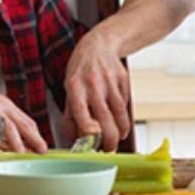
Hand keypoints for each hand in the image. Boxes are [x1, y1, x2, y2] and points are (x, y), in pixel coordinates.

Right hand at [0, 76, 47, 153]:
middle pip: (20, 123)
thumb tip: (6, 145)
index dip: (36, 135)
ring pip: (5, 125)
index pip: (25, 120)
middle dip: (33, 138)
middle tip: (42, 151)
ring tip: (20, 153)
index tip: (43, 148)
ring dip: (14, 141)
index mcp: (4, 105)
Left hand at [63, 29, 130, 151]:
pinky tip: (118, 117)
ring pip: (120, 114)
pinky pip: (125, 104)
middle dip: (110, 140)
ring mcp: (110, 81)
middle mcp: (92, 84)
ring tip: (118, 138)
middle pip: (105, 119)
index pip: (82, 114)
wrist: (98, 45)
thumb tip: (78, 141)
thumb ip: (71, 115)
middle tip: (109, 149)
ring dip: (121, 131)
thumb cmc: (80, 72)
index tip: (94, 145)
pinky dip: (123, 115)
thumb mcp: (69, 90)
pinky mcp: (123, 79)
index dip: (90, 132)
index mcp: (75, 88)